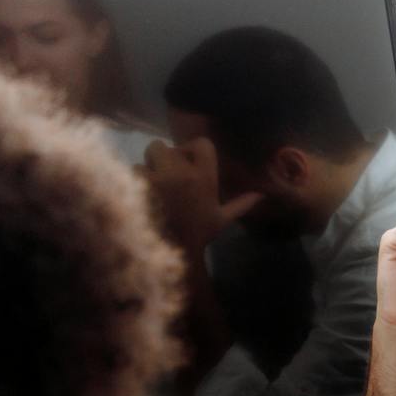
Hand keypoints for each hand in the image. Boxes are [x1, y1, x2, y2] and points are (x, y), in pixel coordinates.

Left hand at [140, 138, 259, 252]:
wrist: (173, 250)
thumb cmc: (199, 232)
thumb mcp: (223, 218)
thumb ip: (241, 204)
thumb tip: (261, 195)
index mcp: (204, 177)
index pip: (201, 144)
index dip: (191, 147)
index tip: (188, 159)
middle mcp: (181, 173)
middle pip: (162, 146)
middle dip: (162, 157)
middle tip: (164, 172)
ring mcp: (157, 178)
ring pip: (144, 159)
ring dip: (147, 169)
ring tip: (152, 186)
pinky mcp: (138, 185)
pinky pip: (133, 171)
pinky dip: (135, 180)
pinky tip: (142, 194)